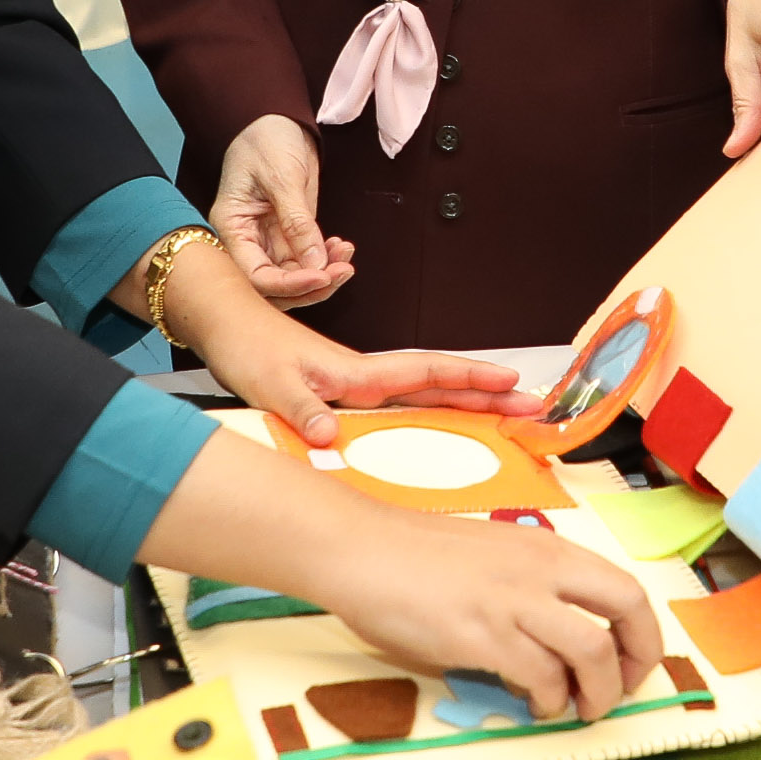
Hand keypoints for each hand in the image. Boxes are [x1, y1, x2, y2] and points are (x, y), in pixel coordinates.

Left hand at [155, 235, 519, 444]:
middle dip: (488, 393)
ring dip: (468, 398)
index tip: (509, 382)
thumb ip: (299, 408)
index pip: (425, 372)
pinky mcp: (347, 391)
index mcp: (356, 373)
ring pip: (427, 389)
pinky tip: (448, 416)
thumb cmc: (247, 348)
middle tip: (533, 405)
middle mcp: (366, 376)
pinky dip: (436, 404)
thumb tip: (328, 436)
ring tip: (508, 410)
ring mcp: (360, 383)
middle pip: (440, 381)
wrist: (227, 323)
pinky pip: (405, 400)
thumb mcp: (269, 383)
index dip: (468, 378)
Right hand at [208, 115, 349, 305]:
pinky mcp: (290, 235)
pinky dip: (326, 259)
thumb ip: (297, 222)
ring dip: (324, 273)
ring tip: (347, 256)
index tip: (321, 276)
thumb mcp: (281, 177)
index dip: (288, 285)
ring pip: (294, 277)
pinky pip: (307, 260)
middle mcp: (247, 242)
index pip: (255, 277)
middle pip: (275, 286)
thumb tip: (316, 264)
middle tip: (342, 272)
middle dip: (311, 286)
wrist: (276, 118)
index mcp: (231, 229)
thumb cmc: (265, 139)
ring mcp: (269, 240)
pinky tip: (342, 247)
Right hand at [307, 500, 664, 724]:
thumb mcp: (494, 557)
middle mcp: (541, 568)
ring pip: (592, 651)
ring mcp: (513, 600)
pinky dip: (547, 700)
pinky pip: (539, 677)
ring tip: (579, 709)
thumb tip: (558, 646)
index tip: (631, 661)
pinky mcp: (482, 634)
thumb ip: (532, 591)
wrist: (360, 549)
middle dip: (638, 658)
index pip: (624, 586)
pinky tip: (533, 704)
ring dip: (597, 691)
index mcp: (547, 548)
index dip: (642, 631)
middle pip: (627, 606)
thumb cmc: (416, 556)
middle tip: (622, 688)